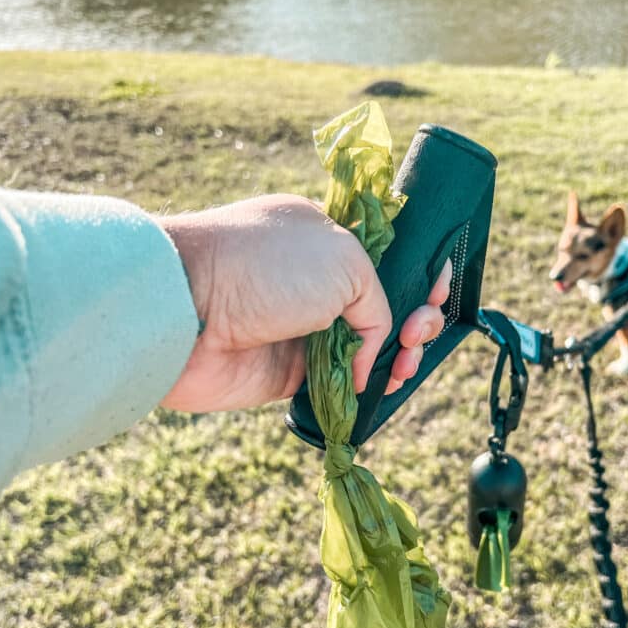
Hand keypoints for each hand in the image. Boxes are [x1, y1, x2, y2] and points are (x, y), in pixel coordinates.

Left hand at [158, 194, 449, 411]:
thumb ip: (378, 300)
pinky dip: (367, 389)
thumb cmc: (264, 268)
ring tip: (406, 362)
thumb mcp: (342, 260)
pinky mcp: (290, 373)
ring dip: (400, 355)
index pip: (389, 255)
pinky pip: (341, 385)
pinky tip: (384, 385)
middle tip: (419, 330)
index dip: (421, 271)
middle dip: (418, 316)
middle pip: (386, 305)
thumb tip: (372, 350)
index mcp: (327, 237)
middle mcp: (316, 282)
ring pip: (368, 348)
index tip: (440, 287)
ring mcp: (304, 328)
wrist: (187, 314)